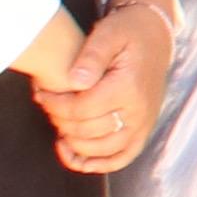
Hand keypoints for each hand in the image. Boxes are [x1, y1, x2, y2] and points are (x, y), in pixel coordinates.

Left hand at [36, 0, 174, 178]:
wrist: (155, 37)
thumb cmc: (128, 32)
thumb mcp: (108, 34)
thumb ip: (91, 56)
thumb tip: (75, 82)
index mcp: (128, 88)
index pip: (81, 109)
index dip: (55, 105)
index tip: (41, 93)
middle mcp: (139, 112)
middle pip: (87, 131)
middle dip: (59, 119)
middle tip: (47, 103)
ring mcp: (143, 125)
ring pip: (100, 150)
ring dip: (72, 141)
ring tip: (58, 123)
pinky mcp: (142, 131)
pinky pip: (120, 159)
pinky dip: (96, 164)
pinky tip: (73, 154)